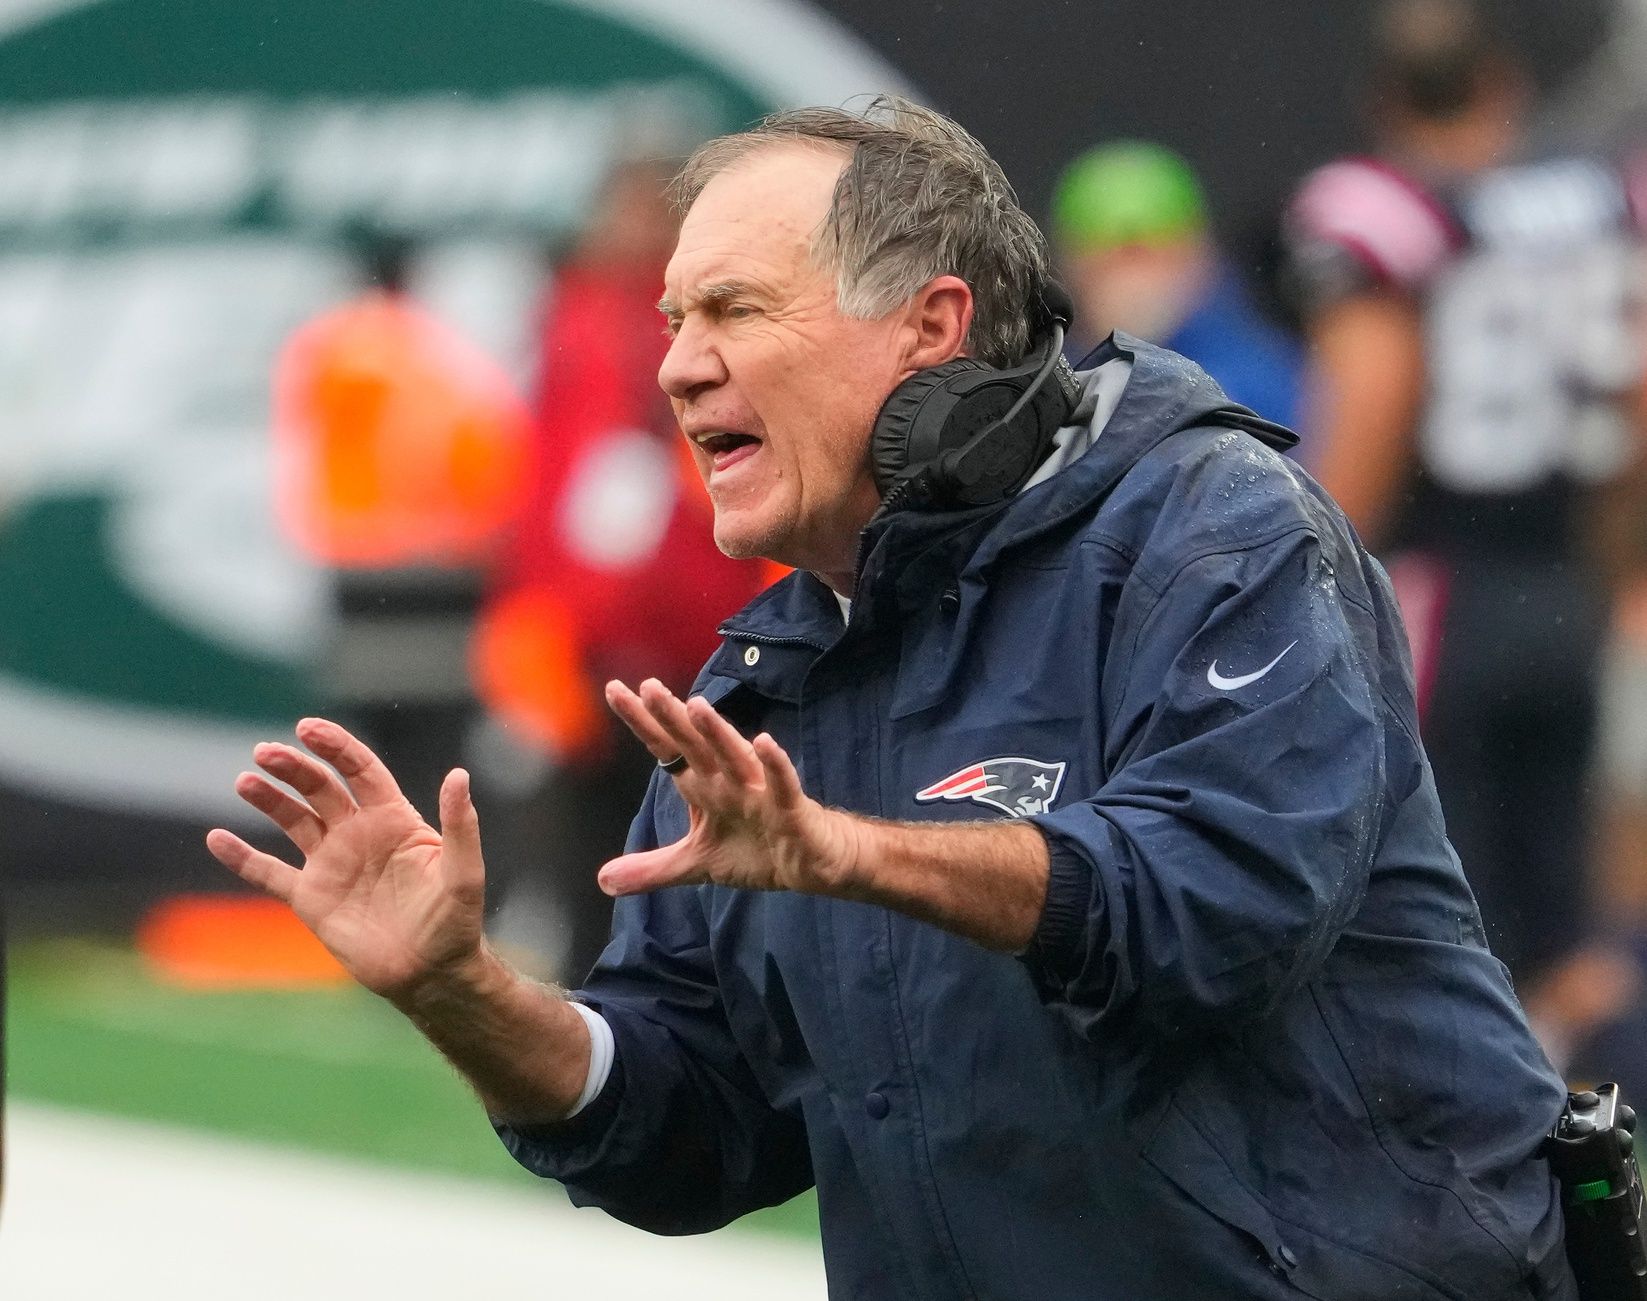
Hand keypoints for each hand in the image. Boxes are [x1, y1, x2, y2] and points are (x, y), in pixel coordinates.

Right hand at [204, 717, 485, 1000]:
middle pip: (320, 788)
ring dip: (268, 799)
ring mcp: (331, 864)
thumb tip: (459, 774)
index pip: (360, 769)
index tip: (307, 729)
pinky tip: (216, 839)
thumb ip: (460, 824)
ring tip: (245, 780)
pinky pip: (269, 873)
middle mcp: (358, 834)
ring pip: (292, 820)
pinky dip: (242, 858)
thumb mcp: (462, 871)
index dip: (335, 746)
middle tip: (266, 752)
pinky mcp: (310, 898)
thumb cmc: (455, 922)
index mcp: (393, 818)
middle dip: (294, 767)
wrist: (430, 973)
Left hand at [600, 678, 862, 897]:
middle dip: (672, 717)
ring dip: (717, 732)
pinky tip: (765, 743)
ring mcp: (759, 791)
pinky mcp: (790, 808)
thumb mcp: (696, 863)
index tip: (614, 690)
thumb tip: (602, 881)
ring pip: (735, 756)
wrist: (810, 862)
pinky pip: (782, 784)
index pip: (667, 747)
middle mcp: (727, 779)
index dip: (643, 722)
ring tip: (696, 705)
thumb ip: (652, 869)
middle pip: (695, 743)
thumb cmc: (756, 848)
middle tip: (648, 688)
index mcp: (704, 784)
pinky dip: (775, 765)